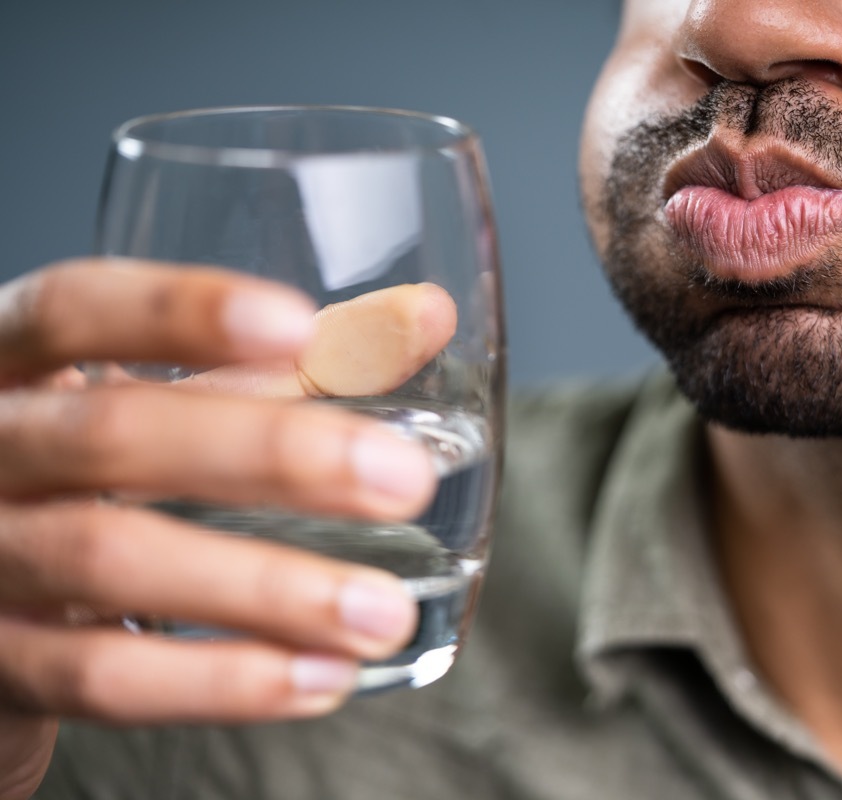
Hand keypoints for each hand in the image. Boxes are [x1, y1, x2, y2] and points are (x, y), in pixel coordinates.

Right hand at [0, 259, 455, 799]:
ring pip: (108, 560)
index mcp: (18, 365)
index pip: (74, 307)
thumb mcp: (171, 406)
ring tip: (382, 611)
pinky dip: (219, 680)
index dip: (178, 311)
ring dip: (266, 588)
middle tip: (403, 478)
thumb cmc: (96, 478)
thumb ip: (290, 365)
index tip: (299, 326)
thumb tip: (423, 318)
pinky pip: (98, 675)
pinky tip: (320, 677)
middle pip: (110, 434)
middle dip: (270, 453)